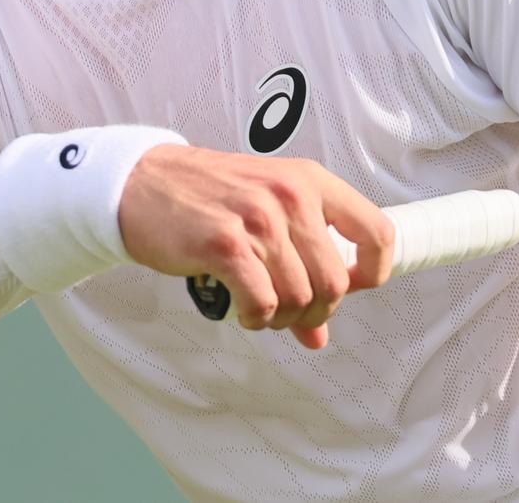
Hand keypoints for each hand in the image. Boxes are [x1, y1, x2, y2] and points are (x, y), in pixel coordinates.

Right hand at [118, 145, 394, 348]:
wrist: (141, 183)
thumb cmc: (207, 198)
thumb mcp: (265, 217)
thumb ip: (300, 267)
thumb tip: (318, 336)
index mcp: (310, 181)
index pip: (377, 232)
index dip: (372, 273)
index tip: (350, 290)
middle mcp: (291, 195)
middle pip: (336, 282)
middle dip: (315, 311)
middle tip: (289, 312)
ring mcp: (258, 218)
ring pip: (301, 298)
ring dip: (282, 319)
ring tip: (261, 308)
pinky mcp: (225, 244)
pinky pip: (264, 304)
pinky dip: (257, 319)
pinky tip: (243, 310)